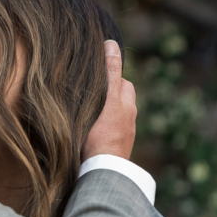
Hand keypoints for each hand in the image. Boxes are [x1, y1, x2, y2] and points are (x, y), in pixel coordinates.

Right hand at [82, 40, 136, 160]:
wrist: (103, 171)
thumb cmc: (103, 134)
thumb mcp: (107, 98)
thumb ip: (110, 73)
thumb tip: (111, 44)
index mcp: (128, 107)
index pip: (124, 83)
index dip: (112, 77)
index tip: (96, 75)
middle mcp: (129, 121)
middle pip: (121, 100)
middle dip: (110, 94)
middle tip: (91, 92)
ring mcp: (122, 138)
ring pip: (114, 118)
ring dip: (104, 113)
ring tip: (87, 111)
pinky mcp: (113, 151)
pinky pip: (108, 134)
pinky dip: (101, 129)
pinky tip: (89, 132)